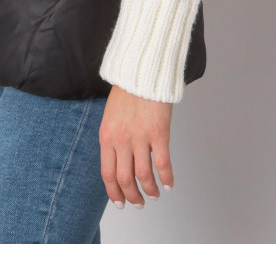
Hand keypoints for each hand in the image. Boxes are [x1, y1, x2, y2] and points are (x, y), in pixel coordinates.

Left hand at [98, 85, 173, 207]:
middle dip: (132, 196)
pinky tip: (169, 184)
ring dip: (150, 190)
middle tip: (139, 203)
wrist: (140, 72)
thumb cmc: (126, 93)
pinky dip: (167, 178)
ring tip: (154, 195)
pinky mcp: (159, 133)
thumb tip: (120, 163)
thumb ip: (114, 140)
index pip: (107, 174)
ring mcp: (140, 137)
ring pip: (143, 176)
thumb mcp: (110, 118)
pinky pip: (163, 163)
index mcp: (106, 136)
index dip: (114, 193)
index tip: (120, 203)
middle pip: (125, 179)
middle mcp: (121, 140)